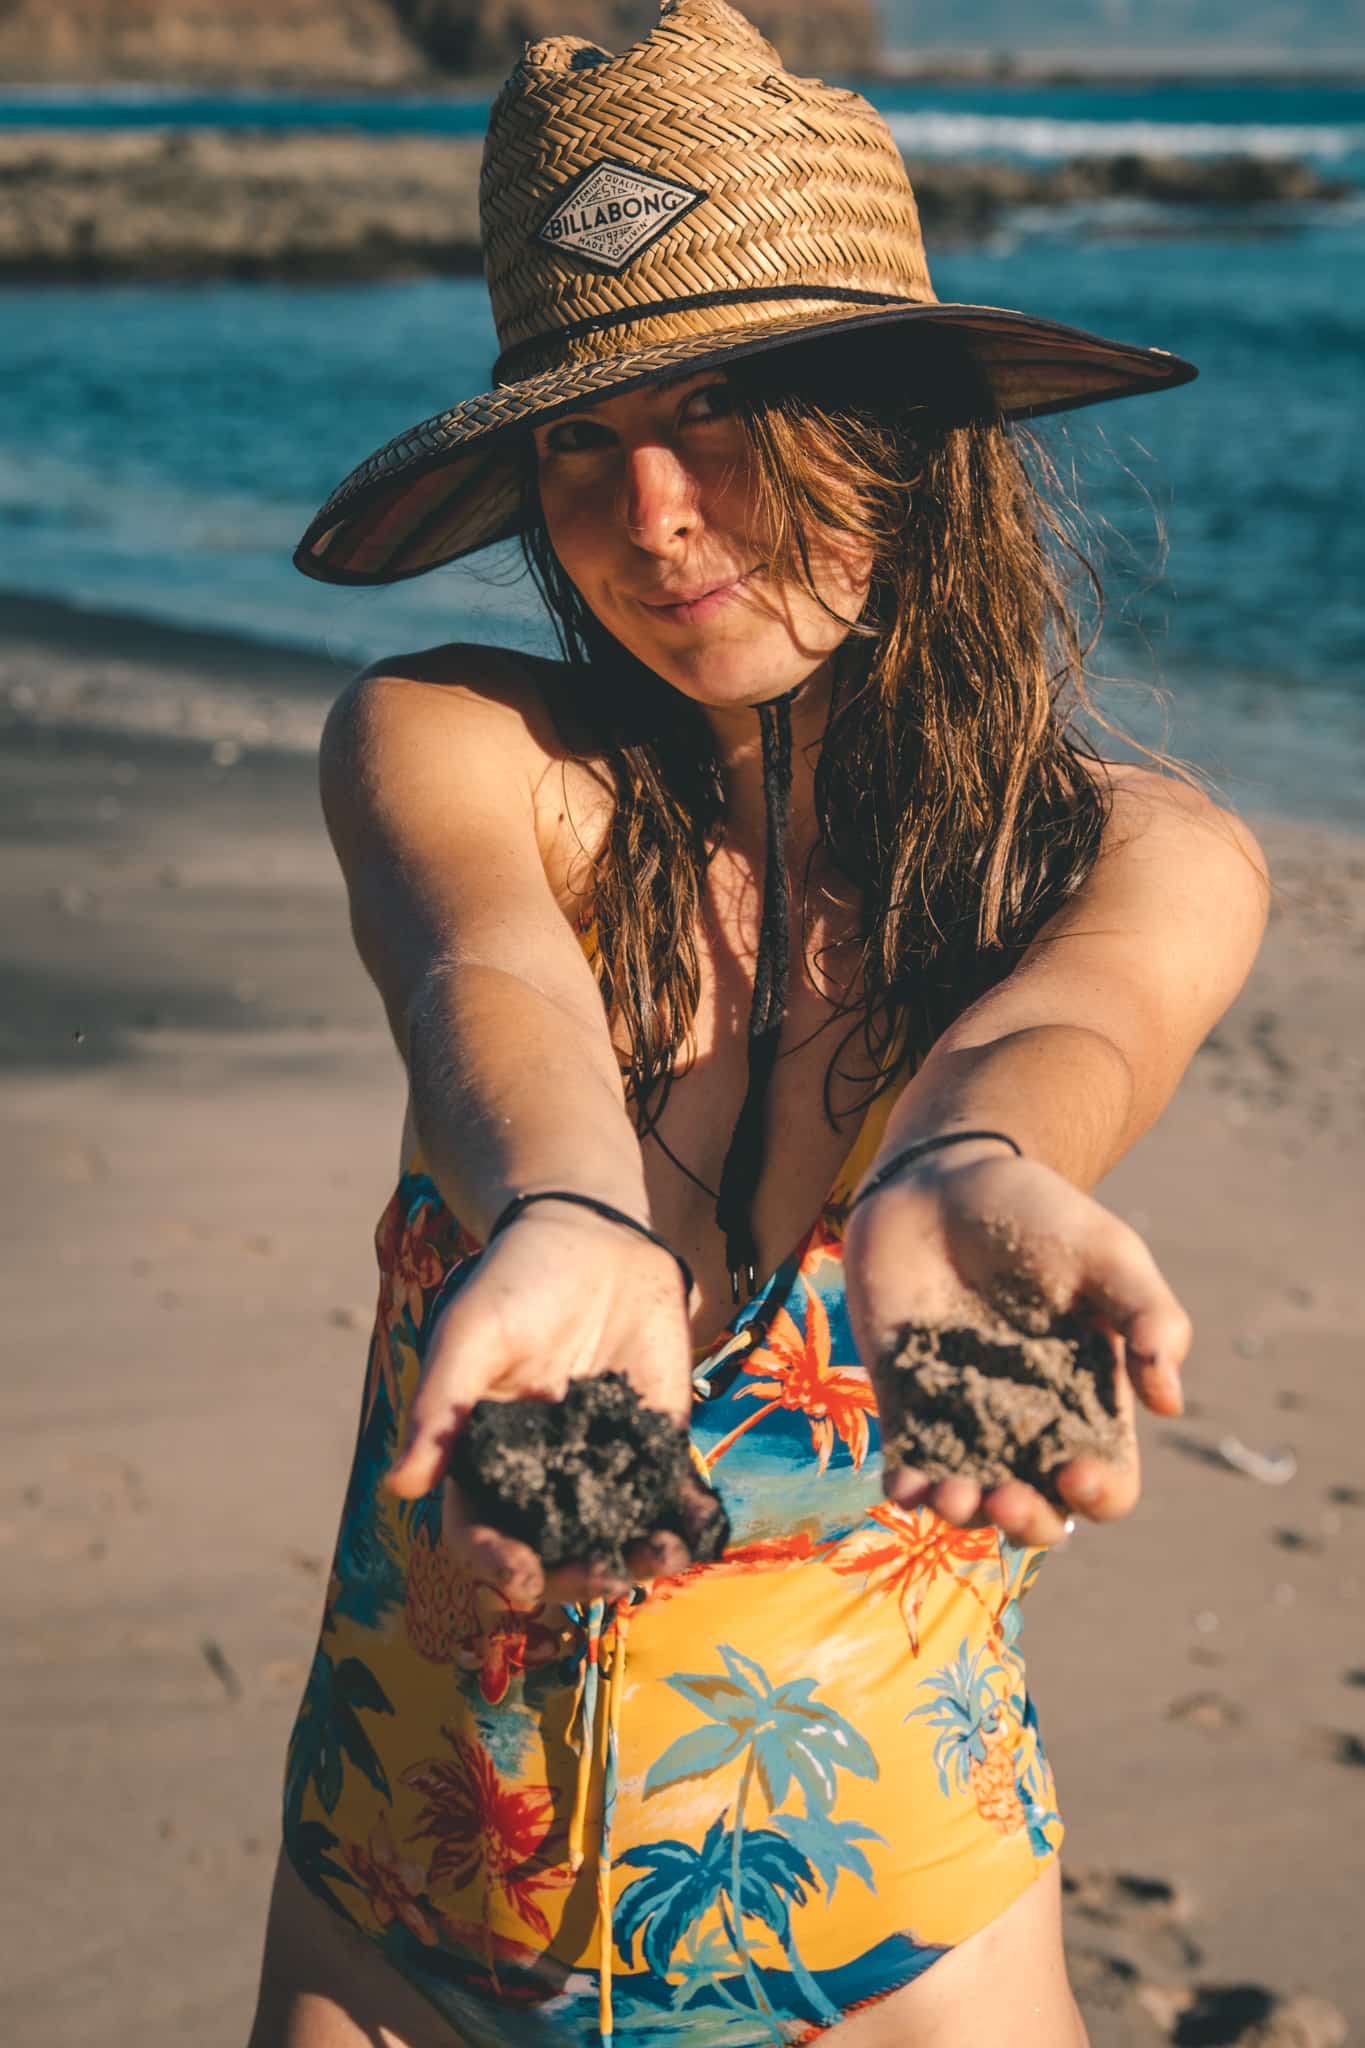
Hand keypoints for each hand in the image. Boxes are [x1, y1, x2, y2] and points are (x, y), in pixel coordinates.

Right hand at [384, 1206, 699, 1604]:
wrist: (594, 1238)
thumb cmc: (515, 1282)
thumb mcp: (470, 1335)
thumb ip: (440, 1408)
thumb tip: (400, 1486)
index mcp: (482, 1458)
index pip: (480, 1529)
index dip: (496, 1561)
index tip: (522, 1577)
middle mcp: (540, 1475)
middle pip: (553, 1549)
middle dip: (577, 1574)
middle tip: (605, 1576)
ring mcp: (602, 1463)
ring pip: (615, 1533)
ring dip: (639, 1557)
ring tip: (662, 1558)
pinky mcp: (656, 1443)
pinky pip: (671, 1495)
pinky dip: (687, 1520)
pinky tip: (700, 1531)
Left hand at [844, 1143, 1190, 1547]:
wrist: (942, 1178)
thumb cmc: (1036, 1211)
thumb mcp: (1107, 1252)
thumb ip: (1149, 1316)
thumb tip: (1171, 1404)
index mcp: (1089, 1399)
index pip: (1105, 1478)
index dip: (1097, 1492)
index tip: (1074, 1469)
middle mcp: (1028, 1421)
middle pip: (1038, 1509)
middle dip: (1027, 1521)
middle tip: (1006, 1496)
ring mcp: (962, 1415)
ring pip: (970, 1497)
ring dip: (962, 1512)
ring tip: (953, 1494)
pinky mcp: (905, 1399)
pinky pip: (907, 1462)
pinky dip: (907, 1486)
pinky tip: (906, 1483)